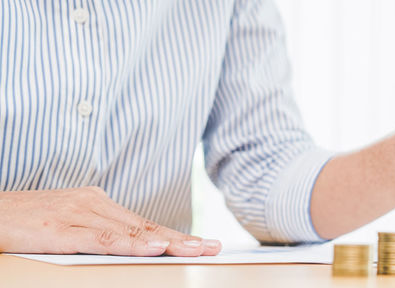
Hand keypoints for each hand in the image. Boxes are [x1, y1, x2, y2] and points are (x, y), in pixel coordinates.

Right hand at [0, 187, 221, 255]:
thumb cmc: (23, 221)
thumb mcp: (66, 226)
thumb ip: (97, 233)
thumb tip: (130, 245)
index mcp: (96, 202)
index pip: (144, 224)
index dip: (176, 235)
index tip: (204, 243)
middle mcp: (92, 203)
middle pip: (146, 227)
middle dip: (182, 239)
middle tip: (214, 248)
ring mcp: (77, 214)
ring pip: (131, 232)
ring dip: (167, 242)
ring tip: (195, 250)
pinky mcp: (59, 229)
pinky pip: (101, 239)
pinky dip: (129, 244)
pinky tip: (152, 248)